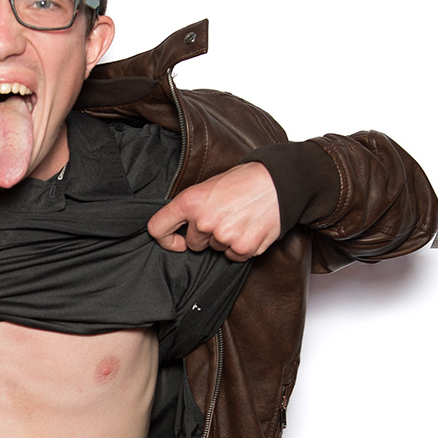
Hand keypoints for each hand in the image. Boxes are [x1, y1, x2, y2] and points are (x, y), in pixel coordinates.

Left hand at [146, 161, 280, 263]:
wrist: (280, 182)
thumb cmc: (245, 180)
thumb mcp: (209, 185)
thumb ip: (191, 207)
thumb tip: (177, 228)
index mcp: (190, 201)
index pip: (157, 228)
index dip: (165, 239)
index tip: (176, 241)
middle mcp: (204, 221)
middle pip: (194, 244)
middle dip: (206, 235)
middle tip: (225, 216)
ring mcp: (223, 236)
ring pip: (215, 249)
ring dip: (226, 239)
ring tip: (241, 218)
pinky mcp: (242, 248)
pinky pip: (233, 256)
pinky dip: (240, 247)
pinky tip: (249, 228)